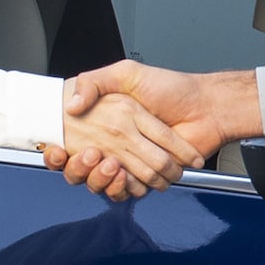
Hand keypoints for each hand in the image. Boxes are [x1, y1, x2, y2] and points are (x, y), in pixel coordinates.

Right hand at [43, 61, 258, 192]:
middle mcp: (117, 143)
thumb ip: (96, 82)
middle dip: (80, 167)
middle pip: (84, 167)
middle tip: (89, 154)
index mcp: (109, 121)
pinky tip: (121, 175)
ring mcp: (132, 162)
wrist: (206, 107)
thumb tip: (70, 103)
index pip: (74, 142)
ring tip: (108, 162)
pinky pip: (127, 191)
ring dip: (99, 178)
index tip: (57, 149)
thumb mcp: (127, 73)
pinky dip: (122, 189)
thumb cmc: (171, 87)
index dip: (60, 151)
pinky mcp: (148, 178)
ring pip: (102, 183)